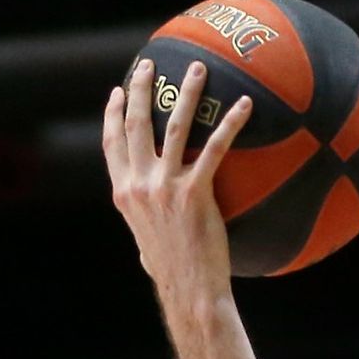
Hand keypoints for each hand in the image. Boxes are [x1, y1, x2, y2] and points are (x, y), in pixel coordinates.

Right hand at [103, 58, 250, 298]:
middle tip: (150, 65)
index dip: (114, 114)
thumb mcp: (147, 246)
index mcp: (124, 193)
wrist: (190, 292)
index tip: (119, 92)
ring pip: (173, 126)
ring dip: (186, 92)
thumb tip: (149, 238)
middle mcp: (140, 184)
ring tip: (198, 68)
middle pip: (136, 124)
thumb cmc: (174, 276)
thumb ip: (146, 227)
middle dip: (143, 89)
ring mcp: (166, 187)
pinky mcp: (195, 194)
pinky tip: (245, 106)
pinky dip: (230, 124)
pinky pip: (215, 149)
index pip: (112, 144)